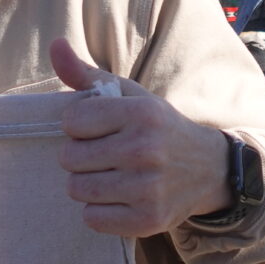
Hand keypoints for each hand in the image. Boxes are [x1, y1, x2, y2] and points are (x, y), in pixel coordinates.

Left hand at [51, 39, 230, 236]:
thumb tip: (55, 45)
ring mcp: (148, 187)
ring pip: (77, 189)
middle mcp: (146, 148)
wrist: (209, 168)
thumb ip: (88, 76)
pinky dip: (100, 210)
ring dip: (89, 184)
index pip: (72, 121)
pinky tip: (121, 197)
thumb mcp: (131, 97)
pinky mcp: (148, 219)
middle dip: (82, 156)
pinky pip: (92, 218)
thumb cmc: (158, 127)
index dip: (80, 125)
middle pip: (69, 158)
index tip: (100, 128)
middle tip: (107, 154)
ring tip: (113, 175)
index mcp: (141, 113)